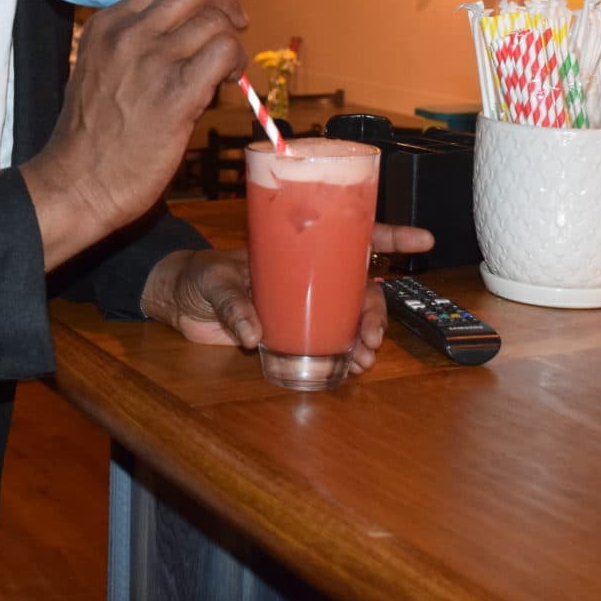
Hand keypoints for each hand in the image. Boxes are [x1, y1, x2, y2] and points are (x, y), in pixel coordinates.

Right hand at [24, 0, 246, 267]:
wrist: (78, 182)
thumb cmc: (91, 135)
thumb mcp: (99, 68)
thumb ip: (133, 44)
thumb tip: (186, 31)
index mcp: (106, 25)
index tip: (217, 6)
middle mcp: (129, 35)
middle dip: (225, 4)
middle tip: (236, 24)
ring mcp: (153, 62)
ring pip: (215, 22)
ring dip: (232, 40)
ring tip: (228, 66)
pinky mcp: (177, 94)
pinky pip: (224, 54)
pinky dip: (235, 62)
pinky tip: (229, 80)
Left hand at [141, 223, 436, 377]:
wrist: (177, 301)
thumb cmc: (197, 276)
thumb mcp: (214, 282)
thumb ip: (234, 306)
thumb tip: (254, 335)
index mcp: (297, 248)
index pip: (351, 234)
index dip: (390, 237)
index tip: (423, 240)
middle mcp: (308, 273)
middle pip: (359, 285)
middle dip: (377, 310)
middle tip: (372, 337)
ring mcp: (303, 302)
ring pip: (350, 314)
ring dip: (365, 335)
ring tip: (363, 358)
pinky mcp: (292, 329)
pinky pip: (329, 338)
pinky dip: (346, 352)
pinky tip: (352, 366)